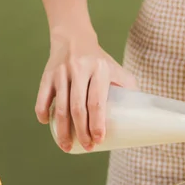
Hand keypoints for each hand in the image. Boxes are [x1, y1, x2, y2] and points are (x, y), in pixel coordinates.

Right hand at [35, 29, 137, 151]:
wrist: (73, 37)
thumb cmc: (99, 61)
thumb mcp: (116, 69)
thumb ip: (129, 87)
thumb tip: (143, 113)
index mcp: (99, 70)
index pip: (97, 102)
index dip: (97, 123)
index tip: (99, 140)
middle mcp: (79, 70)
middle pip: (78, 108)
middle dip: (82, 132)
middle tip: (87, 147)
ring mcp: (61, 73)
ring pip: (59, 106)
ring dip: (62, 130)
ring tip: (67, 146)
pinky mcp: (47, 74)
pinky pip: (42, 97)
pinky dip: (42, 112)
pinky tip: (47, 124)